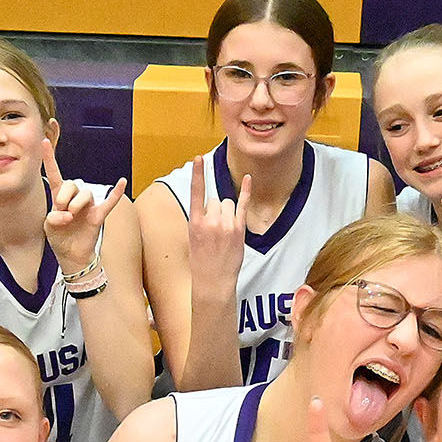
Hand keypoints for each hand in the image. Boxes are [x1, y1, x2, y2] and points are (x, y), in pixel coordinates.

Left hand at [39, 135, 127, 270]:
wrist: (71, 256)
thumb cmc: (59, 238)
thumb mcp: (49, 227)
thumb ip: (53, 218)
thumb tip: (66, 215)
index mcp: (59, 197)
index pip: (55, 174)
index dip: (50, 159)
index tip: (44, 142)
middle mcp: (75, 198)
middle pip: (71, 184)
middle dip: (64, 195)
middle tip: (62, 210)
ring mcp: (88, 206)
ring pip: (86, 193)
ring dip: (77, 203)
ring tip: (72, 215)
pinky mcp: (98, 215)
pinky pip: (110, 202)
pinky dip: (116, 193)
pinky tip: (122, 182)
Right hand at [184, 154, 246, 292]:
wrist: (213, 282)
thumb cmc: (202, 262)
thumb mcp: (193, 239)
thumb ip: (201, 220)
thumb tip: (211, 207)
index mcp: (194, 223)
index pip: (196, 193)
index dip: (197, 174)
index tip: (198, 159)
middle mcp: (210, 221)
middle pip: (215, 200)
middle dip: (215, 211)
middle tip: (214, 232)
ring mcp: (226, 225)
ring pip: (227, 203)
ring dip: (226, 213)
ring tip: (223, 233)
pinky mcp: (238, 229)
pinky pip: (242, 205)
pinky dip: (246, 191)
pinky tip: (248, 178)